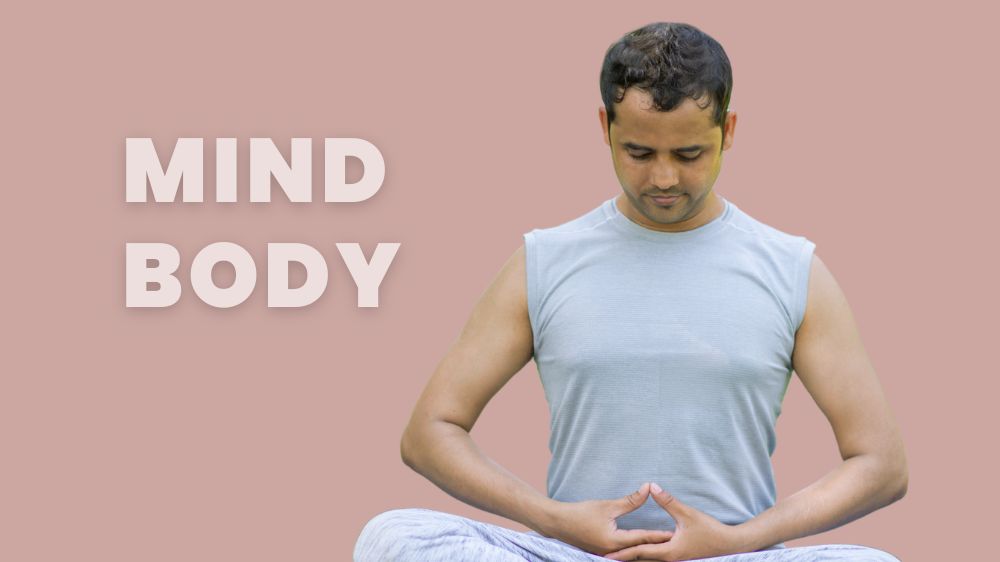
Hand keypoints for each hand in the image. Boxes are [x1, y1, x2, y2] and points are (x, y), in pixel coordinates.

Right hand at [538, 483, 674, 556]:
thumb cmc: (581, 513)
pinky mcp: (602, 553)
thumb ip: (630, 500)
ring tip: (662, 546)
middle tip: (675, 541)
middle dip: (656, 546)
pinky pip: (622, 553)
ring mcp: (606, 555)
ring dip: (645, 549)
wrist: (557, 523)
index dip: (659, 535)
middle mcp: (612, 552)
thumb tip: (648, 488)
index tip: (675, 533)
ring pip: (631, 553)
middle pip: (639, 550)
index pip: (642, 538)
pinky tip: (641, 547)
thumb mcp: (607, 506)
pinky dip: (633, 550)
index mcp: (614, 541)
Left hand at [603, 483, 748, 560]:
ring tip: (617, 557)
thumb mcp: (687, 514)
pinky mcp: (679, 558)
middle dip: (624, 558)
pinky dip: (646, 557)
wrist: (729, 545)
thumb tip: (652, 486)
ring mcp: (675, 561)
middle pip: (641, 559)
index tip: (607, 555)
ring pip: (649, 560)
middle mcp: (669, 560)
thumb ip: (668, 501)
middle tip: (605, 557)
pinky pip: (658, 559)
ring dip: (634, 558)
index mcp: (668, 552)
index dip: (622, 553)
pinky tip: (640, 553)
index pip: (639, 552)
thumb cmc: (710, 531)